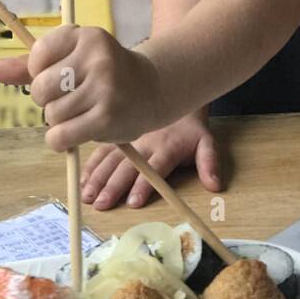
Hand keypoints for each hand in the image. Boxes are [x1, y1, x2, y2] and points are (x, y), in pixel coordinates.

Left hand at [0, 26, 168, 151]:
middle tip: (71, 99)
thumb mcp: (72, 60)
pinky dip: (59, 141)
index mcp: (87, 35)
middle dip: (48, 100)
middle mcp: (97, 57)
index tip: (63, 75)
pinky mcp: (107, 117)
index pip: (37, 57)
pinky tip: (74, 135)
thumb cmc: (104, 74)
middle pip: (40, 88)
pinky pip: (60, 136)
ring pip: (51, 114)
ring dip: (58, 122)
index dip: (41, 72)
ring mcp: (104, 87)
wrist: (153, 91)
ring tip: (82, 114)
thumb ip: (30, 65)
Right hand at [80, 113, 222, 209]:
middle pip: (127, 167)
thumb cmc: (190, 129)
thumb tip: (215, 185)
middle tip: (102, 204)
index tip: (132, 202)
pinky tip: (84, 181)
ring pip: (110, 159)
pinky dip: (92, 165)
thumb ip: (209, 162)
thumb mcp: (206, 142)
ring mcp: (128, 139)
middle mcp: (144, 144)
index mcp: (166, 147)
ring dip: (98, 178)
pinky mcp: (117, 137)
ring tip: (88, 196)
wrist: (175, 94)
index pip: (154, 168)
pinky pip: (101, 151)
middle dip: (113, 186)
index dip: (143, 185)